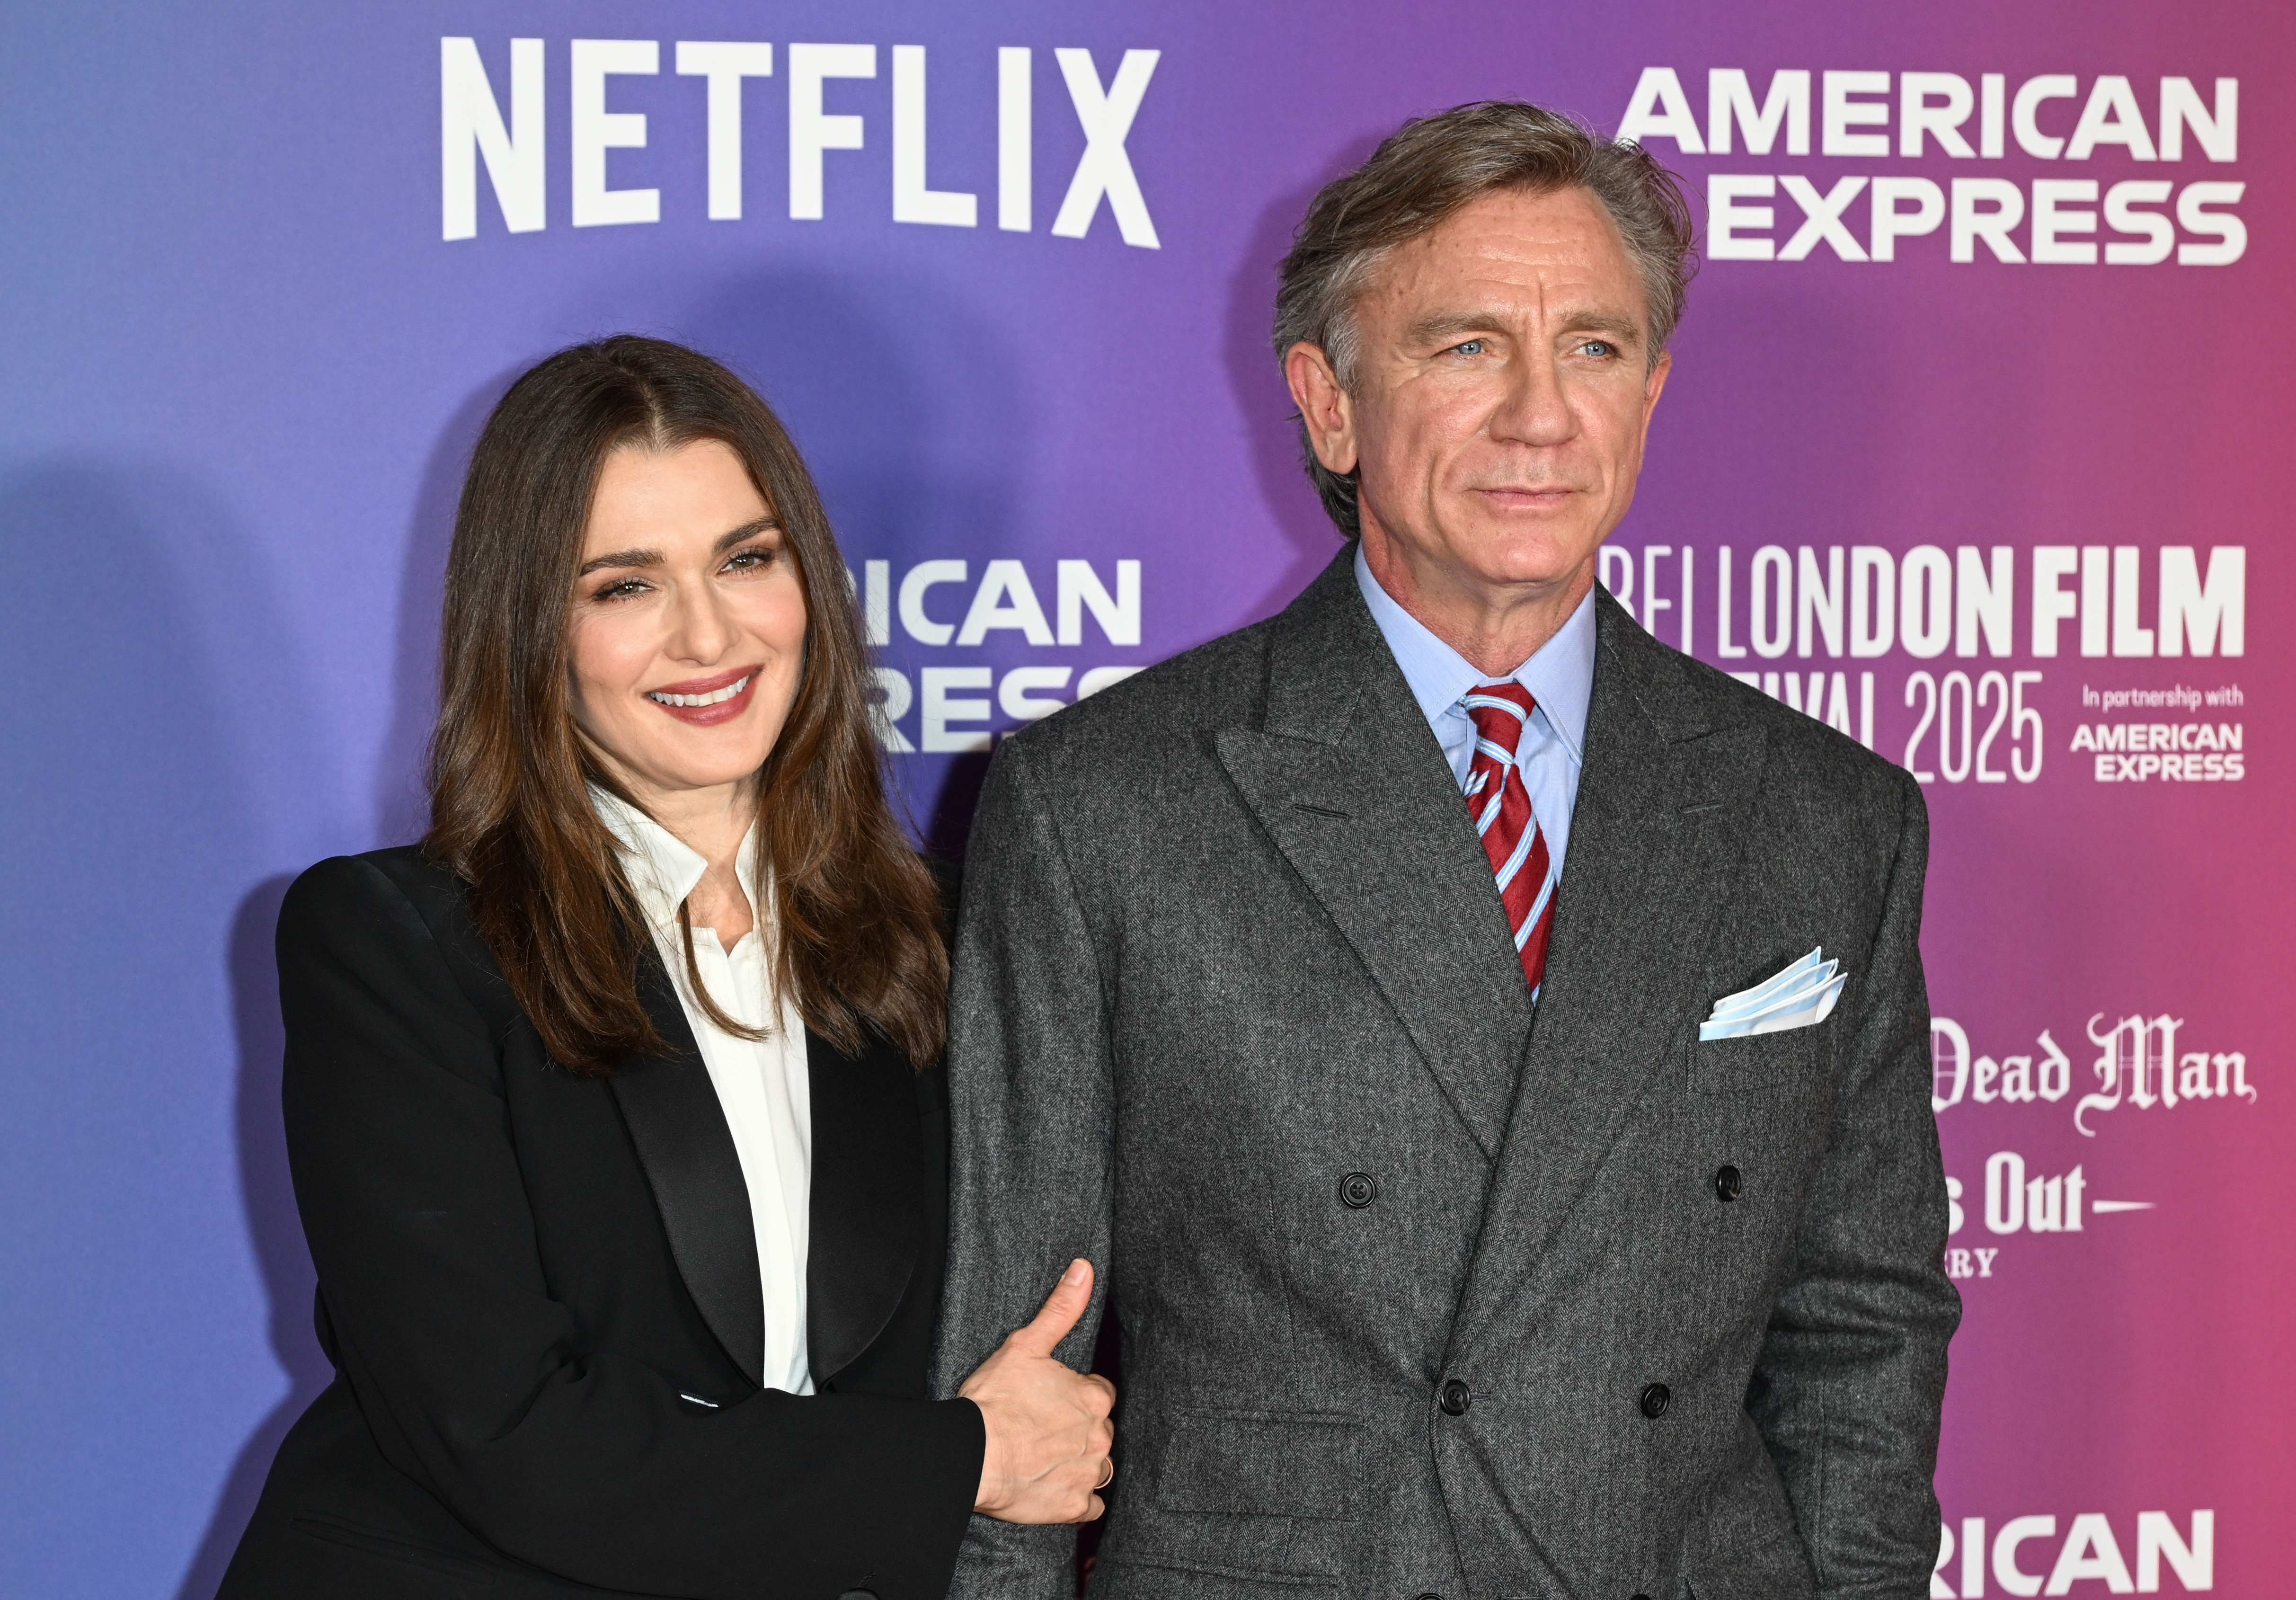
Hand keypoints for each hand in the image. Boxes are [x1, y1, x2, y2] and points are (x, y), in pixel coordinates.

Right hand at [960, 1258, 1117, 1523]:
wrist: (970, 1454)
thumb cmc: (993, 1400)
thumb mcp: (1026, 1345)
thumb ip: (1061, 1308)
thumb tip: (1084, 1269)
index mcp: (1093, 1397)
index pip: (1099, 1394)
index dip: (1075, 1396)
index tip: (1052, 1402)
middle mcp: (1099, 1436)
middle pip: (1099, 1431)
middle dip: (1078, 1430)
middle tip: (1043, 1431)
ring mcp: (1087, 1473)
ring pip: (1098, 1467)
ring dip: (1080, 1463)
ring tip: (1046, 1459)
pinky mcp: (1073, 1506)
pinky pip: (1090, 1506)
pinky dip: (1076, 1500)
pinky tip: (1053, 1488)